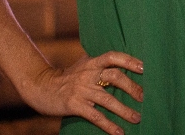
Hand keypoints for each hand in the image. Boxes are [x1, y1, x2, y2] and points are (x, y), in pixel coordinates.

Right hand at [20, 51, 143, 134]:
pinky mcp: (74, 105)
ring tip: (137, 118)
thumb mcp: (82, 65)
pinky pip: (95, 116)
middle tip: (145, 97)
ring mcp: (81, 90)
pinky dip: (109, 125)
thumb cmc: (66, 77)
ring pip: (108, 99)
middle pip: (115, 77)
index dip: (129, 61)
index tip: (144, 67)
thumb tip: (123, 64)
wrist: (39, 87)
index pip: (113, 57)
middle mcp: (88, 74)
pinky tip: (119, 132)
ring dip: (124, 110)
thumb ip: (99, 64)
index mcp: (91, 62)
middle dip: (132, 87)